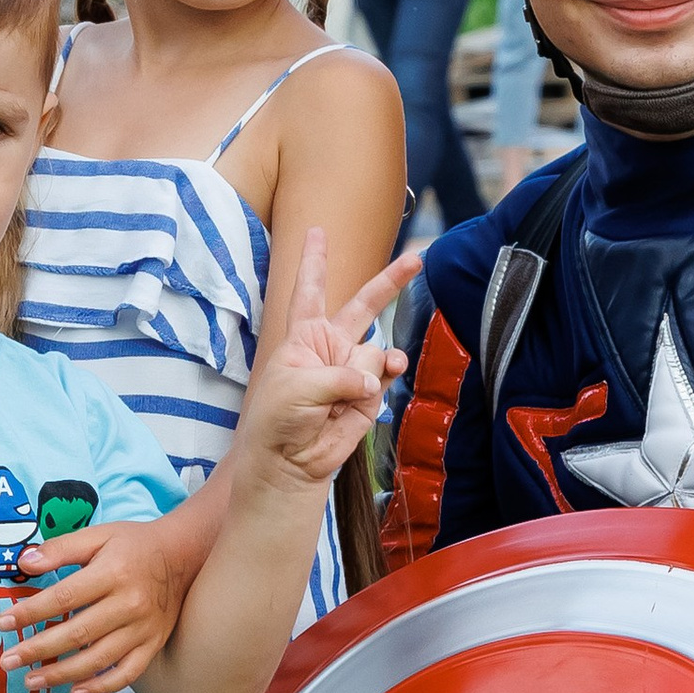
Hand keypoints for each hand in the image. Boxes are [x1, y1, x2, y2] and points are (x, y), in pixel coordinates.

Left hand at [8, 505, 205, 692]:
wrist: (185, 556)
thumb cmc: (134, 544)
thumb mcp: (98, 535)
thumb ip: (60, 548)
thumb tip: (23, 562)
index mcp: (113, 573)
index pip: (63, 597)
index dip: (31, 612)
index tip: (4, 622)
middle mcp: (129, 605)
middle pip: (76, 634)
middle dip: (37, 650)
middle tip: (7, 661)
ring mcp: (142, 629)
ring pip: (97, 660)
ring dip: (61, 674)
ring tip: (31, 681)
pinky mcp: (152, 645)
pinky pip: (126, 674)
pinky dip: (100, 687)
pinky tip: (74, 692)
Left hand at [237, 229, 423, 489]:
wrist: (290, 460)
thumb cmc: (278, 419)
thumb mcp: (297, 386)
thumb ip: (338, 375)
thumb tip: (373, 379)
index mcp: (303, 335)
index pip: (310, 290)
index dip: (314, 261)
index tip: (317, 231)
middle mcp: (331, 346)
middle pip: (365, 306)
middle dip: (390, 282)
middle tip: (416, 258)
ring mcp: (354, 368)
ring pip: (376, 352)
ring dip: (368, 367)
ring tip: (349, 391)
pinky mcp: (370, 392)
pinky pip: (388, 373)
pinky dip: (388, 373)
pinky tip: (387, 375)